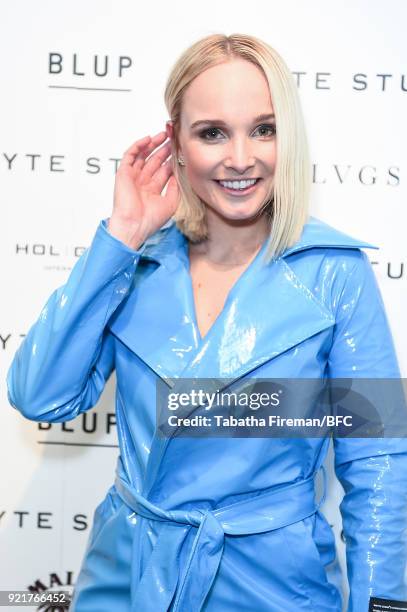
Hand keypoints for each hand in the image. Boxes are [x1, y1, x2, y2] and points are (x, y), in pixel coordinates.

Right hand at [108, 130, 179, 249]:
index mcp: (152, 190)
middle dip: (164, 149)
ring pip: (143, 155)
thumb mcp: (170, 203)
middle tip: (174, 137)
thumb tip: (177, 174)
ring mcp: (133, 177)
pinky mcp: (123, 173)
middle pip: (155, 160)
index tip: (181, 151)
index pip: (164, 170)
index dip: (172, 159)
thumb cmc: (150, 220)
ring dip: (152, 144)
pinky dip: (138, 146)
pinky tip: (148, 139)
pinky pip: (129, 155)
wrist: (134, 225)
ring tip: (163, 134)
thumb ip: (175, 188)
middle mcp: (143, 182)